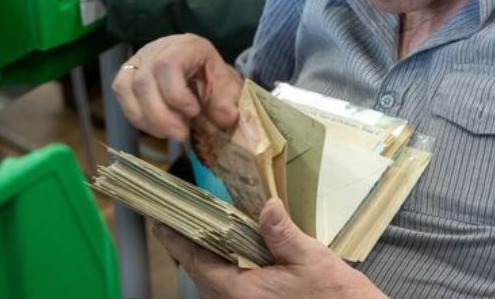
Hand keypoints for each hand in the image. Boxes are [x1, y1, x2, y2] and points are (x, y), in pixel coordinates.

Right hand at [111, 34, 241, 141]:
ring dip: (148, 120)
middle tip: (181, 133)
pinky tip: (157, 127)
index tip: (193, 112)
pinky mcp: (127, 75)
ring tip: (171, 132)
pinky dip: (138, 118)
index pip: (167, 65)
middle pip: (143, 81)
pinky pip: (122, 97)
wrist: (203, 74)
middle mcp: (157, 48)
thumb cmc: (213, 80)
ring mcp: (138, 60)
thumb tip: (225, 118)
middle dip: (161, 116)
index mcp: (186, 46)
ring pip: (126, 89)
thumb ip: (226, 102)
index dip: (176, 95)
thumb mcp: (227, 88)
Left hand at [157, 198, 386, 298]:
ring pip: (214, 281)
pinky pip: (230, 288)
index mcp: (241, 292)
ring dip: (208, 256)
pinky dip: (226, 268)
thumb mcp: (311, 259)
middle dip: (190, 244)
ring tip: (205, 227)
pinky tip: (235, 250)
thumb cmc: (334, 297)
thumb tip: (266, 206)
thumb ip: (283, 233)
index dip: (176, 239)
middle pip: (201, 272)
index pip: (196, 262)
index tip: (160, 220)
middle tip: (181, 214)